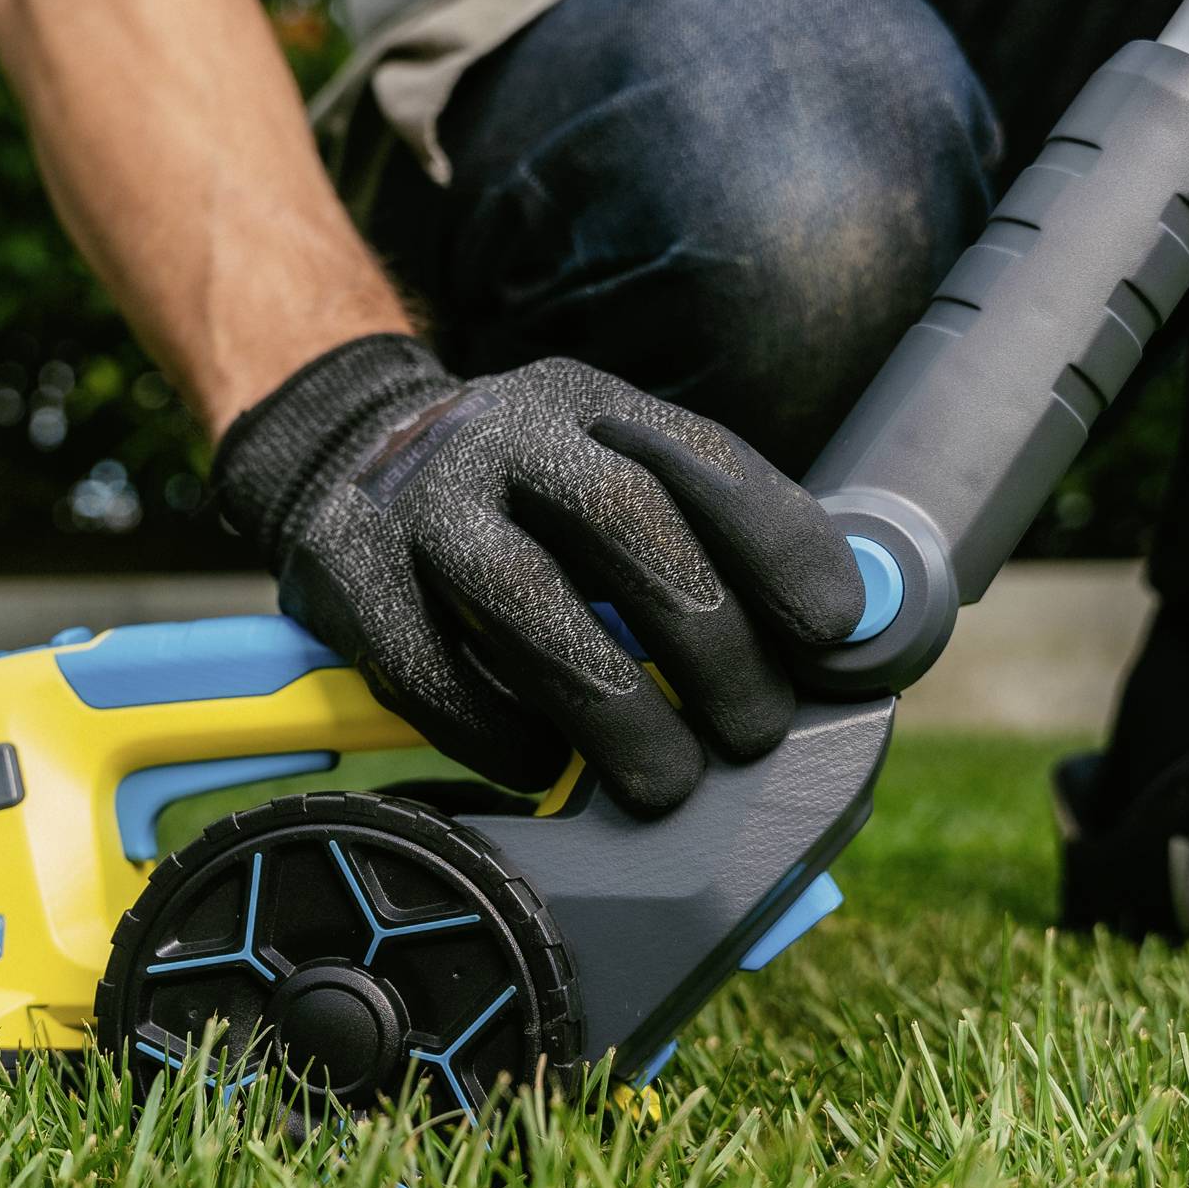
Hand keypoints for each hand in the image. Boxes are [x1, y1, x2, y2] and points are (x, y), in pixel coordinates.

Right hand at [211, 334, 864, 811]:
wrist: (342, 459)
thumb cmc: (521, 506)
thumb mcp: (604, 479)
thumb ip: (706, 539)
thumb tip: (846, 636)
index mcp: (586, 405)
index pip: (699, 458)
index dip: (777, 539)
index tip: (834, 630)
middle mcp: (501, 431)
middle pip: (622, 519)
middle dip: (707, 636)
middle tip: (754, 732)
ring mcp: (415, 495)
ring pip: (523, 596)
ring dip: (609, 702)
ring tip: (666, 782)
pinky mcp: (341, 565)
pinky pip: (424, 660)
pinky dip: (491, 726)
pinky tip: (540, 764)